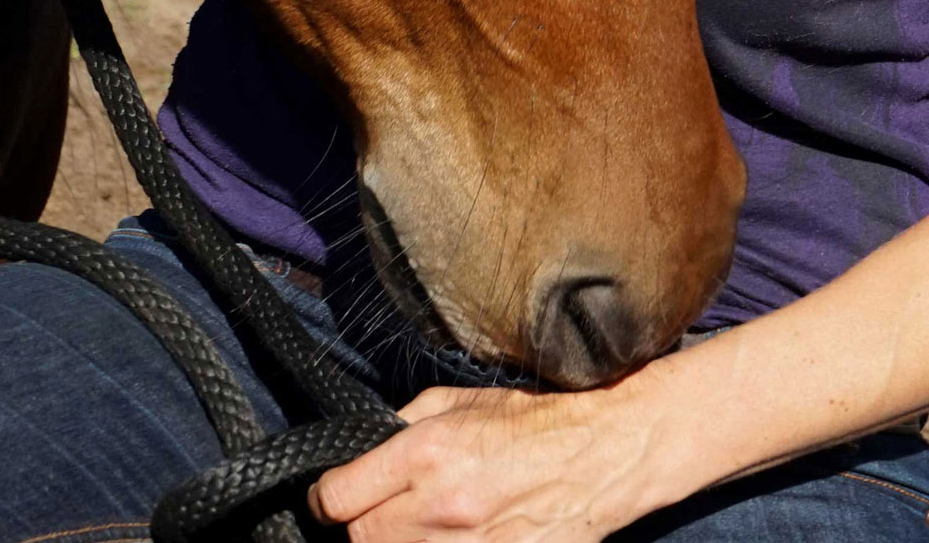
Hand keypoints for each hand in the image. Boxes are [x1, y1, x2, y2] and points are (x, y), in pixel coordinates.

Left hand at [307, 381, 665, 542]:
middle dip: (359, 523)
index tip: (334, 492)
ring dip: (392, 541)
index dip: (329, 494)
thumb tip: (365, 448)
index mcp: (429, 452)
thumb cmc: (533, 421)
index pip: (340, 496)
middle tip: (374, 508)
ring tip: (412, 523)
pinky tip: (441, 537)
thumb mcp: (461, 400)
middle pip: (360, 539)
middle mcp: (441, 505)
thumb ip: (405, 423)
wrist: (599, 455)